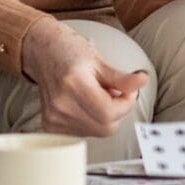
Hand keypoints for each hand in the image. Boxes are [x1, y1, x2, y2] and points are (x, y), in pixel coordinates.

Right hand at [18, 20, 148, 138]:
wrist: (42, 51)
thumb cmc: (69, 51)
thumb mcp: (99, 60)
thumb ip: (122, 78)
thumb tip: (143, 80)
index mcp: (73, 84)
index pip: (110, 112)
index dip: (126, 103)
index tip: (129, 90)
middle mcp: (61, 104)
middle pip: (106, 127)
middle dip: (118, 111)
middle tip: (113, 92)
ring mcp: (54, 117)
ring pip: (98, 131)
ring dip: (106, 117)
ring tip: (96, 95)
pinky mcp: (51, 125)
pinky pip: (84, 133)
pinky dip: (92, 121)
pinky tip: (85, 104)